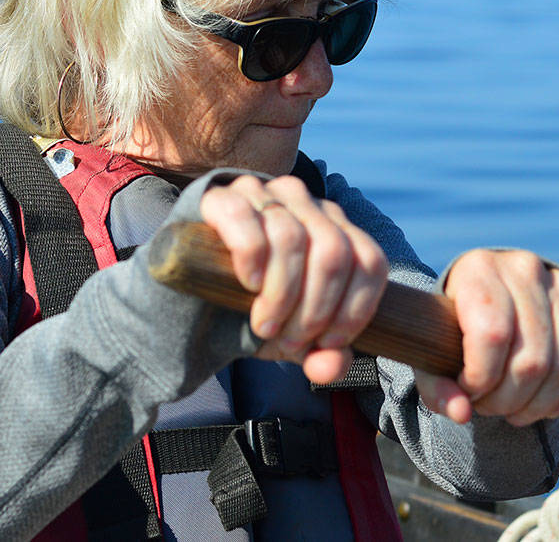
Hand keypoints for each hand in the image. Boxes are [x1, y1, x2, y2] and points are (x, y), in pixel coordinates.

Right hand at [199, 174, 387, 384]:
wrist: (190, 296)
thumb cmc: (251, 310)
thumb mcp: (295, 336)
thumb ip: (322, 354)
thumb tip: (329, 366)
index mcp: (334, 227)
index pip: (369, 260)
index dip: (356, 308)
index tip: (328, 342)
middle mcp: (305, 202)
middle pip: (333, 252)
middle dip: (315, 309)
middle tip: (289, 339)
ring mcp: (263, 193)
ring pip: (290, 238)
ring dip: (281, 295)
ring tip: (264, 325)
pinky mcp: (222, 197)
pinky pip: (246, 221)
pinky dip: (251, 259)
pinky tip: (248, 283)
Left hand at [415, 248, 558, 425]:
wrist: (487, 297)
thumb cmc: (453, 329)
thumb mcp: (430, 354)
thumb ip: (435, 387)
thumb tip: (462, 415)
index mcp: (479, 269)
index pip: (492, 335)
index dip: (482, 378)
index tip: (468, 391)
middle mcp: (524, 269)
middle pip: (531, 358)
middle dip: (509, 399)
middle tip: (490, 408)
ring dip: (539, 405)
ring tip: (514, 410)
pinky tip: (547, 406)